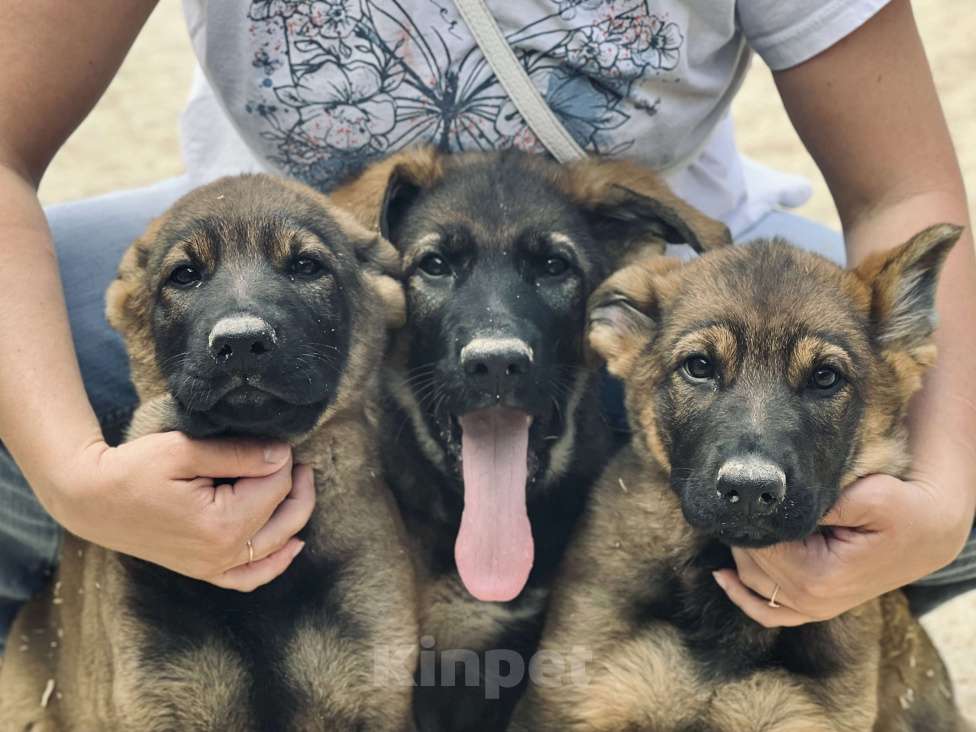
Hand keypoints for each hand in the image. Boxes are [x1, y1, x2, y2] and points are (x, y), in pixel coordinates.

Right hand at [48, 433, 315, 591]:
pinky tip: (292, 545)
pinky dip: (275, 563)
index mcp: (221, 523)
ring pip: (276, 546)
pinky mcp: (203, 571)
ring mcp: (213, 568)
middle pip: (285, 517)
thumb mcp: (184, 451)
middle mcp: (222, 553)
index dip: (280, 459)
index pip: (275, 486)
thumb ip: (238, 454)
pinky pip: (249, 578)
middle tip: (298, 458)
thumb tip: (283, 456)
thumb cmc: (134, 470)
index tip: (273, 441)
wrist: (92, 500)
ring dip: (295, 516)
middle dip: (298, 484)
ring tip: (299, 483)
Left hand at [712, 473, 972, 626]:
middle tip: (745, 498)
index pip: (760, 546)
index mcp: (818, 577)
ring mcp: (811, 609)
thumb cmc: (900, 510)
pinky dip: (742, 595)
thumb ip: (817, 505)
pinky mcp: (812, 607)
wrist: (928, 532)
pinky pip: (766, 610)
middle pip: (751, 562)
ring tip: (740, 519)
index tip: (750, 491)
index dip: (751, 519)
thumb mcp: (865, 497)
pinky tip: (722, 575)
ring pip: (752, 580)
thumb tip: (772, 506)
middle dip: (744, 532)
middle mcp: (811, 601)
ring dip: (741, 552)